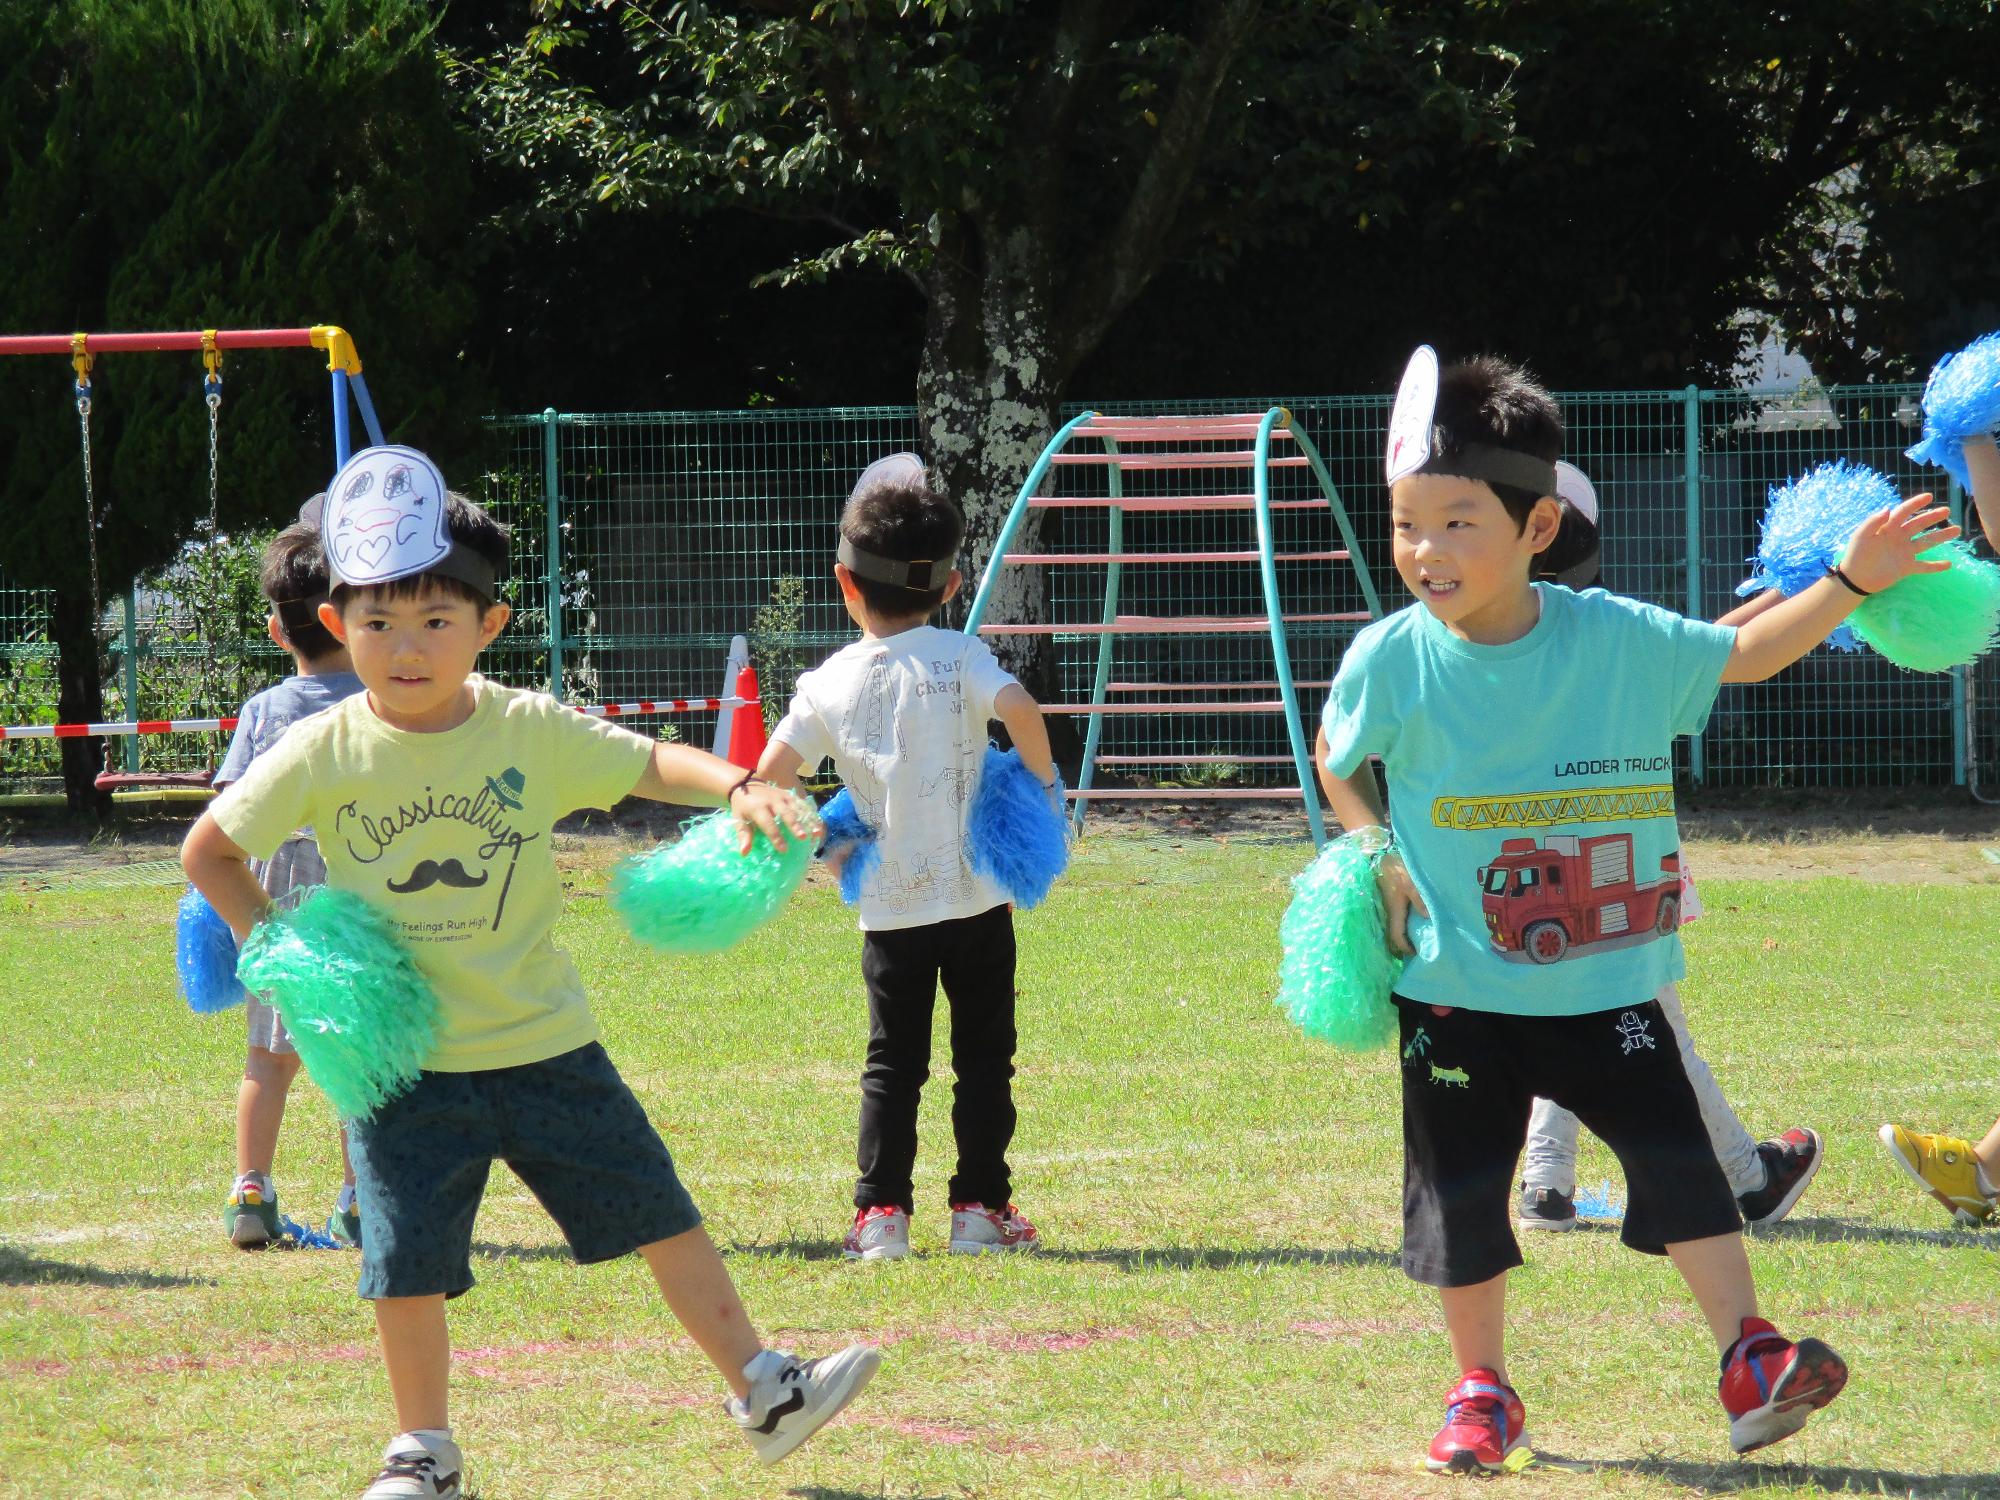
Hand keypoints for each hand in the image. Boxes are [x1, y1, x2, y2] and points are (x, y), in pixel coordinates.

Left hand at [731, 780, 820, 854]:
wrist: (747, 784)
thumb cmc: (742, 807)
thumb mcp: (738, 819)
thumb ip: (743, 835)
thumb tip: (744, 853)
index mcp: (758, 808)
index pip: (768, 824)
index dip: (776, 837)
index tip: (783, 849)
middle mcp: (772, 801)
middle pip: (786, 814)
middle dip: (795, 826)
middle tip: (803, 838)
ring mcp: (783, 797)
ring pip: (797, 808)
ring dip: (808, 820)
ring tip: (817, 832)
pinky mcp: (790, 795)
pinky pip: (802, 804)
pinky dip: (811, 814)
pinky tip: (818, 825)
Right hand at [1378, 849, 1429, 956]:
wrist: (1380, 853)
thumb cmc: (1396, 867)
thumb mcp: (1411, 881)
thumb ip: (1419, 899)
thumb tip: (1428, 917)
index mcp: (1394, 910)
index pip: (1396, 937)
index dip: (1405, 948)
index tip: (1417, 953)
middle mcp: (1388, 912)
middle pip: (1393, 935)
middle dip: (1404, 945)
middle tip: (1419, 949)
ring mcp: (1386, 906)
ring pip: (1393, 927)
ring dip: (1403, 935)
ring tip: (1416, 938)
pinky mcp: (1388, 900)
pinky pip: (1395, 918)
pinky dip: (1402, 925)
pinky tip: (1412, 922)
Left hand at [1839, 493, 1959, 592]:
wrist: (1854, 579)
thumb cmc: (1855, 555)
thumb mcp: (1861, 536)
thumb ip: (1873, 522)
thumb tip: (1888, 508)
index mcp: (1888, 528)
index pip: (1903, 512)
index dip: (1915, 504)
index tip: (1929, 496)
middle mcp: (1899, 538)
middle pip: (1918, 525)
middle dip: (1932, 517)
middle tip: (1946, 511)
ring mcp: (1904, 553)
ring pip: (1926, 542)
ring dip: (1941, 536)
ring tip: (1956, 530)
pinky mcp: (1906, 568)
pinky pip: (1924, 566)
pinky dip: (1936, 566)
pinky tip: (1948, 564)